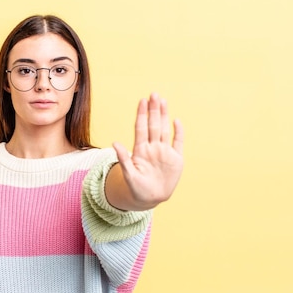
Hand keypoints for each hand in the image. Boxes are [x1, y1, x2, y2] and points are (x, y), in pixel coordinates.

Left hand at [112, 93, 183, 209]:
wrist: (150, 198)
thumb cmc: (136, 188)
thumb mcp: (129, 174)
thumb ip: (124, 158)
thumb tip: (115, 143)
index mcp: (140, 150)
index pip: (141, 128)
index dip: (141, 114)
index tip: (142, 101)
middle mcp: (153, 148)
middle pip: (153, 125)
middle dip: (153, 110)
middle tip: (154, 94)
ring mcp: (164, 152)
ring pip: (164, 130)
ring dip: (164, 116)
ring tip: (163, 101)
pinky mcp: (176, 159)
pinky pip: (177, 142)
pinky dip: (178, 132)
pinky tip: (176, 121)